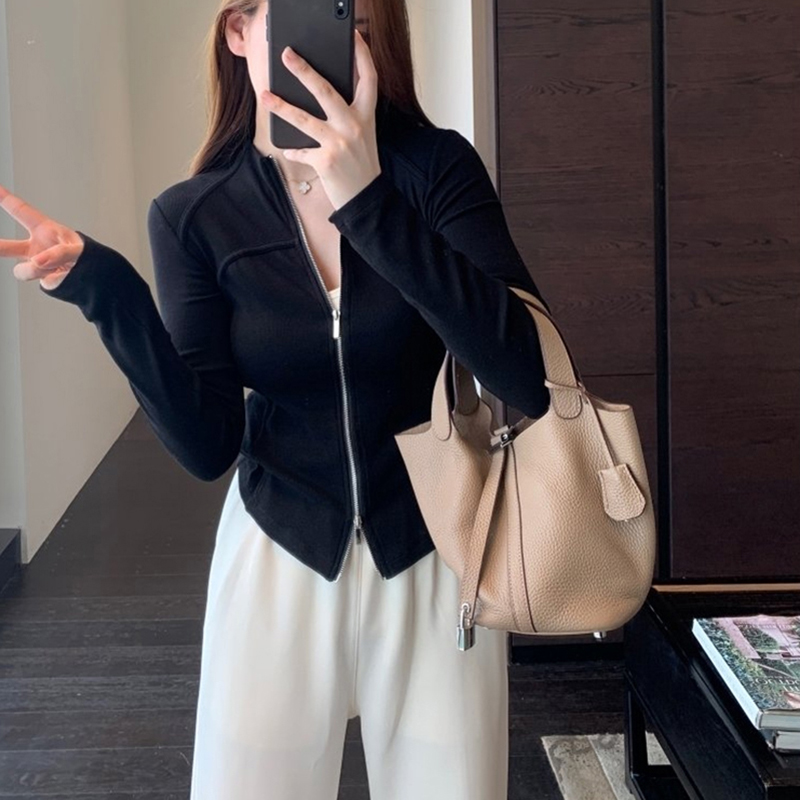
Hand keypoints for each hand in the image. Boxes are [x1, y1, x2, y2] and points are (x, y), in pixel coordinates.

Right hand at [0, 183, 82, 290]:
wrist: (98, 277)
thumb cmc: (89, 256)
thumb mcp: (79, 249)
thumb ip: (59, 253)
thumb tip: (37, 261)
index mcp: (44, 229)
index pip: (22, 211)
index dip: (5, 199)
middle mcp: (36, 247)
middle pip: (7, 247)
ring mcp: (38, 265)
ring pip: (23, 270)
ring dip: (39, 271)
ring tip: (60, 268)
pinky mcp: (44, 280)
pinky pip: (44, 282)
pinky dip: (57, 279)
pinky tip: (66, 276)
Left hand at [263, 29, 381, 210]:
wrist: (366, 200)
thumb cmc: (361, 165)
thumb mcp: (363, 135)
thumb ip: (348, 115)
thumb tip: (319, 95)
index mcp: (366, 116)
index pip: (369, 79)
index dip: (362, 55)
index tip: (353, 36)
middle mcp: (353, 126)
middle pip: (326, 91)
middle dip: (304, 71)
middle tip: (286, 55)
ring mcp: (339, 144)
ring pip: (304, 119)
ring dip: (281, 106)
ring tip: (265, 95)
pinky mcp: (325, 162)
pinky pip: (301, 150)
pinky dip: (293, 150)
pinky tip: (288, 149)